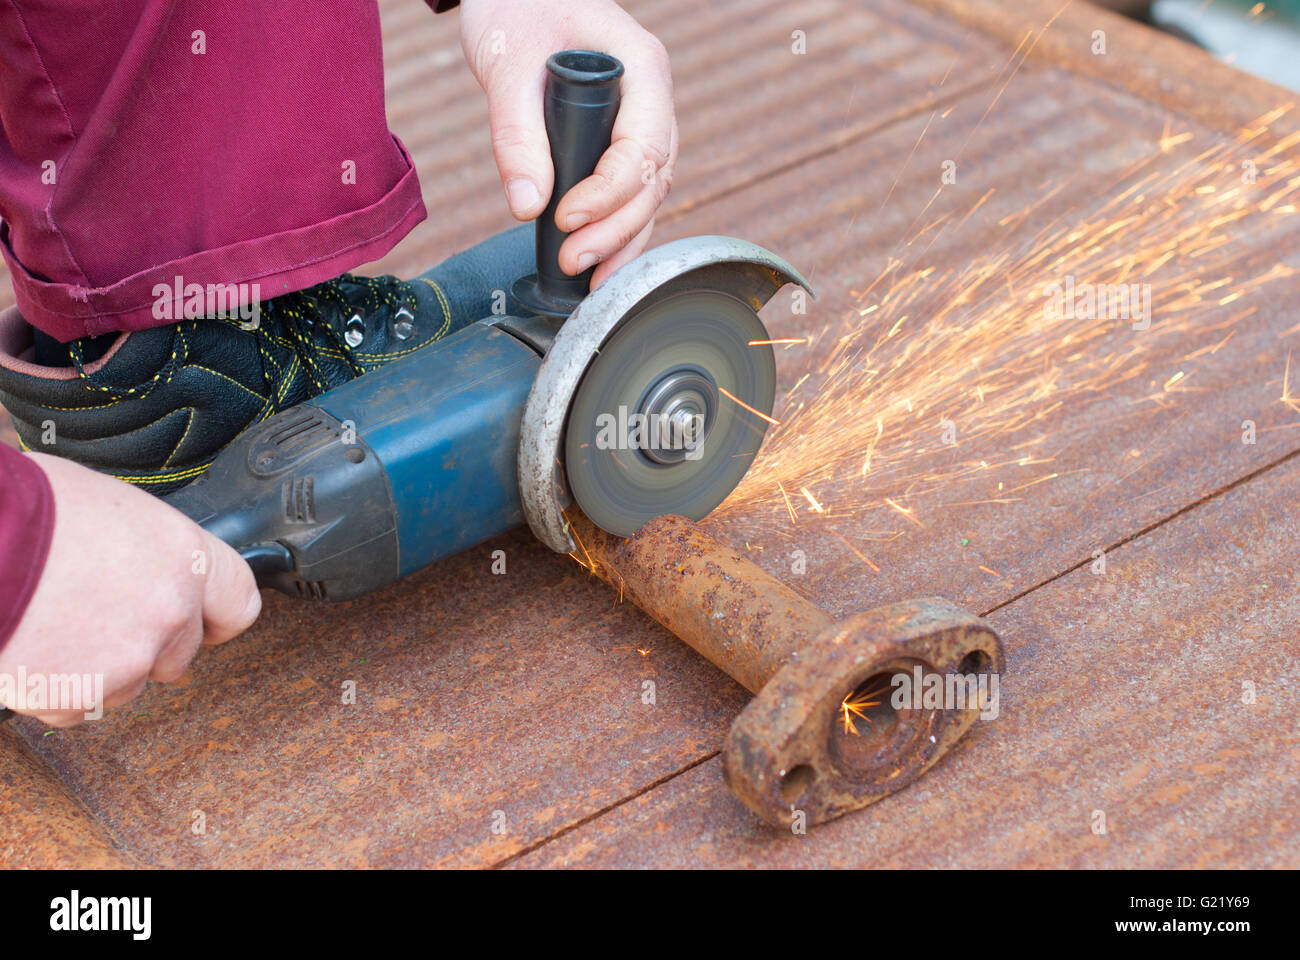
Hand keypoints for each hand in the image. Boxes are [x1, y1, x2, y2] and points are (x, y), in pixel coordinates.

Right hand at [0, 454, 260, 725]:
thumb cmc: (24, 510)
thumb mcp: (107, 505)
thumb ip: (145, 546)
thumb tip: (144, 558)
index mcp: (184, 555)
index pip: (238, 601)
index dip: (217, 617)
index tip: (205, 624)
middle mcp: (170, 608)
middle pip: (180, 651)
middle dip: (144, 645)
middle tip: (94, 618)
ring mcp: (131, 655)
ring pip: (128, 683)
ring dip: (96, 669)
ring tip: (49, 625)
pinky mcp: (85, 692)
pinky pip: (76, 705)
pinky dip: (53, 690)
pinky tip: (28, 650)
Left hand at [460, 0, 677, 286]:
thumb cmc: (516, 6)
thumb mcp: (506, 63)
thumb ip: (516, 134)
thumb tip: (526, 205)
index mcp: (641, 66)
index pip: (642, 146)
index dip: (608, 192)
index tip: (565, 218)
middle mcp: (652, 97)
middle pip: (654, 179)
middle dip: (617, 228)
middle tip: (573, 262)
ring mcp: (642, 119)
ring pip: (650, 192)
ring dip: (622, 239)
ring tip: (586, 280)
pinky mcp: (620, 138)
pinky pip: (631, 190)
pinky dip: (617, 229)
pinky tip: (598, 263)